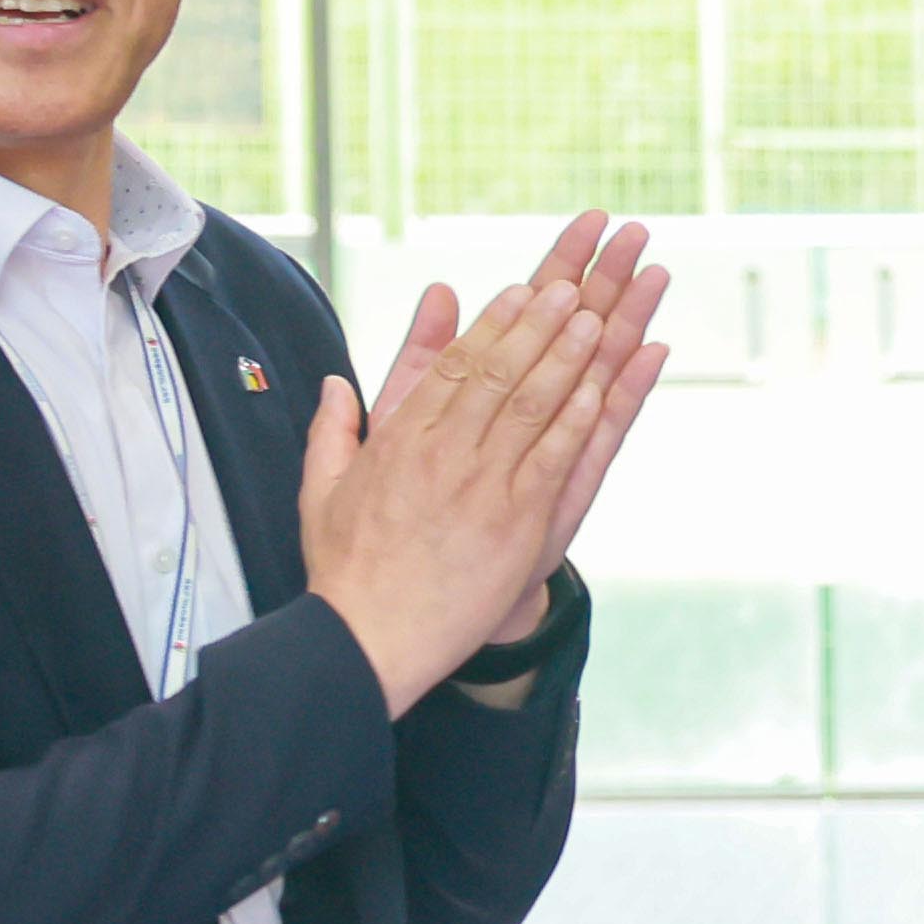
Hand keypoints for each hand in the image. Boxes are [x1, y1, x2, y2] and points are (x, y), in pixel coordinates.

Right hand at [302, 224, 659, 708]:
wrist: (370, 636)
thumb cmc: (348, 568)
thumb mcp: (323, 488)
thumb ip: (333, 429)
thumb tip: (337, 383)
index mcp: (400, 440)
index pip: (453, 366)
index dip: (492, 325)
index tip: (520, 292)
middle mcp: (444, 454)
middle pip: (499, 373)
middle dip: (539, 326)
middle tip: (572, 286)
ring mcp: (484, 486)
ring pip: (532, 406)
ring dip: (567, 359)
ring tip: (596, 318)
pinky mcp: (517, 523)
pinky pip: (554, 459)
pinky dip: (579, 420)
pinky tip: (601, 388)